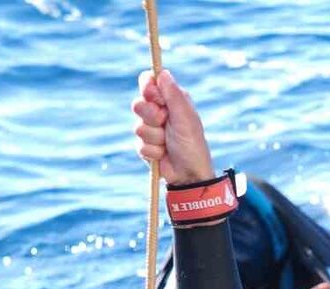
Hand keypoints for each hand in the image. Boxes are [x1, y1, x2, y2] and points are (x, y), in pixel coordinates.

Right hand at [132, 68, 215, 186]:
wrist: (189, 175)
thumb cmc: (192, 144)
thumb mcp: (185, 117)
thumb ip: (173, 94)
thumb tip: (163, 73)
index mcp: (170, 99)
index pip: (147, 82)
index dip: (147, 88)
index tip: (156, 98)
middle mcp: (159, 111)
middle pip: (138, 104)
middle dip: (151, 117)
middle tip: (165, 123)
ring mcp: (151, 129)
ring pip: (137, 126)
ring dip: (155, 137)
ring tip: (168, 143)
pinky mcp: (145, 146)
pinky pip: (139, 144)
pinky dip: (152, 151)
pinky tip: (163, 154)